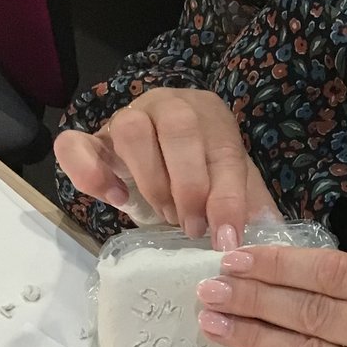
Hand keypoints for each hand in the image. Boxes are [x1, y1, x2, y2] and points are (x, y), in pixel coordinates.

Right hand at [53, 88, 279, 248]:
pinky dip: (90, 173)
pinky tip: (114, 199)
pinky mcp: (93, 139)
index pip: (223, 150)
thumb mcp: (233, 191)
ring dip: (151, 181)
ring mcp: (127, 117)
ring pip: (131, 130)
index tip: (225, 239)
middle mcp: (169, 106)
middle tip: (191, 227)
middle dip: (189, 186)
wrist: (164, 166)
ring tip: (163, 215)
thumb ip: (251, 209)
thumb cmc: (202, 181)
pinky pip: (76, 144)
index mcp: (211, 117)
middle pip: (178, 127)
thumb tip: (270, 239)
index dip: (226, 199)